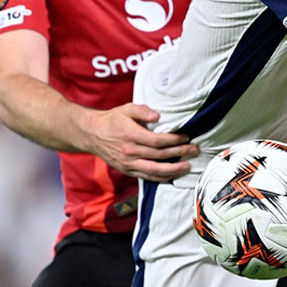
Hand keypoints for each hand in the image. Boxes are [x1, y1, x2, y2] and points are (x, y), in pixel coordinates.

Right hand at [80, 103, 199, 181]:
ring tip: (187, 166)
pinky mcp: (127, 170)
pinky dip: (160, 178)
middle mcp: (129, 151)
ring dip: (173, 169)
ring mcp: (128, 163)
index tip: (186, 137)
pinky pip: (146, 177)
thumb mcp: (126, 109)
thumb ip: (142, 110)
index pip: (157, 140)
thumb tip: (158, 116)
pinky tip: (172, 175)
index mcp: (130, 135)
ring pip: (154, 170)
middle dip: (179, 153)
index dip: (174, 140)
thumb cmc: (112, 120)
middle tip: (194, 150)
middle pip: (159, 155)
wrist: (92, 134)